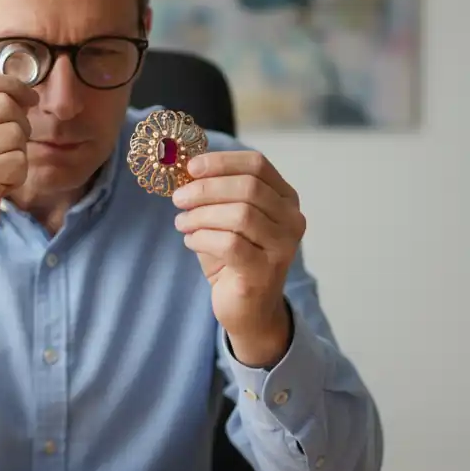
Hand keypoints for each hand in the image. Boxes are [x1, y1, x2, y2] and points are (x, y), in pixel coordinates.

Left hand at [172, 151, 305, 366]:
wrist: (247, 309)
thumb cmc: (234, 258)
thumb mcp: (225, 218)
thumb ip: (213, 193)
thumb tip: (183, 167)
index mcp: (284, 198)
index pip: (257, 164)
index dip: (221, 161)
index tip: (191, 167)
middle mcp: (291, 220)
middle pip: (248, 187)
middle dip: (205, 189)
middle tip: (178, 198)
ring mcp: (282, 247)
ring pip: (240, 214)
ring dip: (201, 215)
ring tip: (182, 223)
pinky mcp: (265, 271)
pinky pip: (230, 244)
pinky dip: (202, 238)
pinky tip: (191, 241)